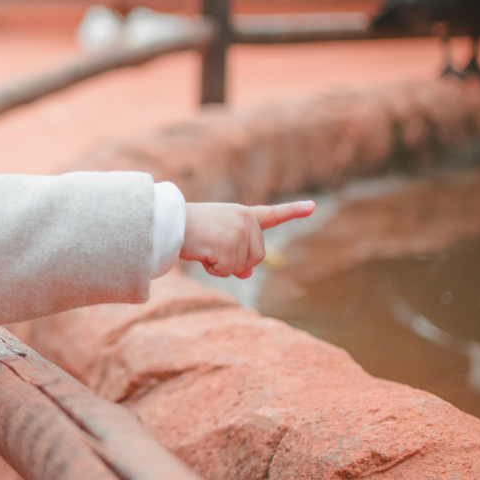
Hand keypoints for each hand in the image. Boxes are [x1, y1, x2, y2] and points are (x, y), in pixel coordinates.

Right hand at [180, 200, 314, 278]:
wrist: (166, 223)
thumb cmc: (188, 229)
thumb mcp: (216, 238)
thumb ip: (236, 252)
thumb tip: (247, 273)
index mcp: (243, 214)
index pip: (272, 214)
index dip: (293, 211)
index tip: (313, 206)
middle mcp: (246, 222)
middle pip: (255, 258)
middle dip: (235, 262)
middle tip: (212, 248)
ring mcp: (238, 233)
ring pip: (240, 267)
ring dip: (220, 265)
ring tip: (203, 247)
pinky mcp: (228, 246)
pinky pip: (226, 271)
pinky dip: (212, 269)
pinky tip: (201, 253)